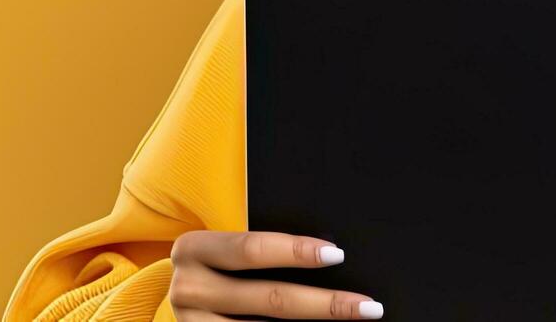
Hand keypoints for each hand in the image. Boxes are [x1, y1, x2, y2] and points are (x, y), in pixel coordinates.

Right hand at [168, 230, 382, 319]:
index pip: (250, 249)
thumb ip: (263, 249)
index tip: (338, 255)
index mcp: (194, 249)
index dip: (295, 252)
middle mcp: (187, 289)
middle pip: (268, 298)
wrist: (189, 293)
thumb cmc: (224, 263)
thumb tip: (332, 254)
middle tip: (368, 307)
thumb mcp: (230, 250)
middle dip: (325, 304)